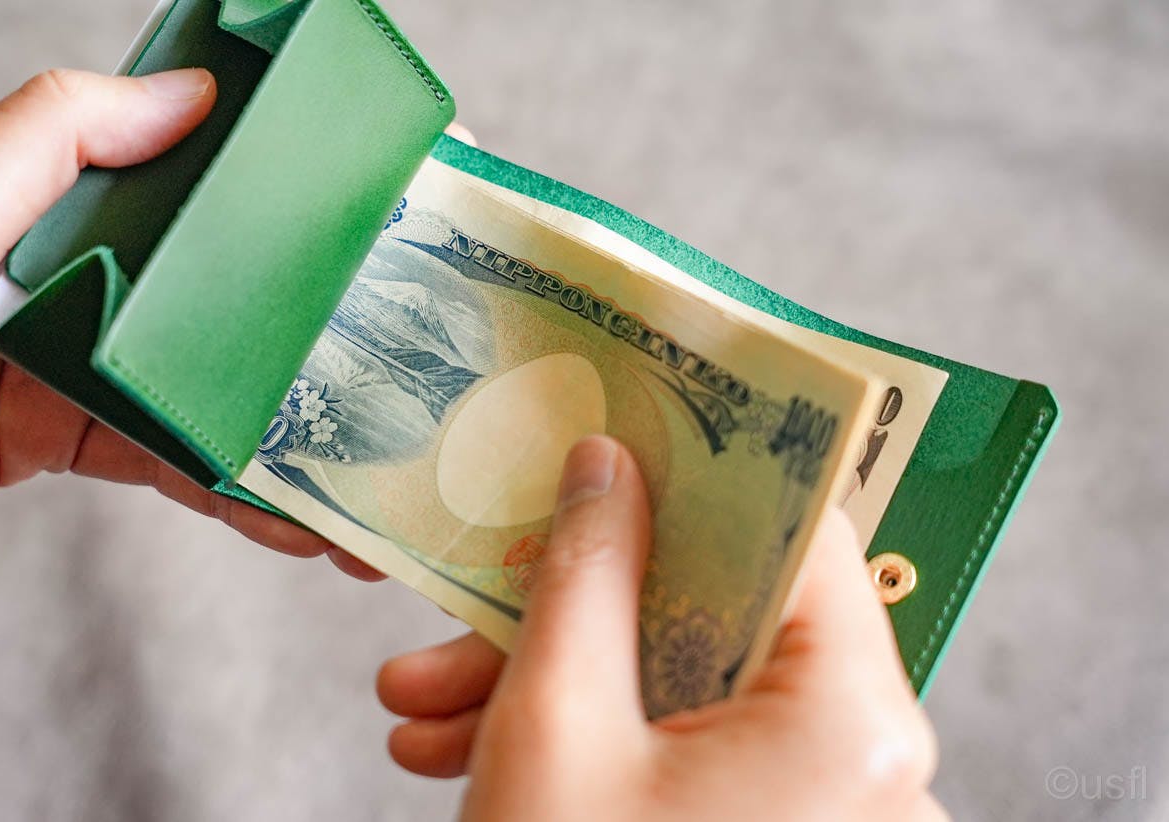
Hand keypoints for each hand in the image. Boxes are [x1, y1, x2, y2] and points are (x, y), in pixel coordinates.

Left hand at [0, 68, 379, 578]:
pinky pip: (174, 467)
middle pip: (233, 295)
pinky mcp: (71, 439)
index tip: (394, 202)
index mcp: (73, 200)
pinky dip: (240, 498)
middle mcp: (94, 273)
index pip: (207, 180)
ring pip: (218, 393)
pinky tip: (303, 523)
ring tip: (380, 475)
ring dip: (301, 439)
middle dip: (328, 331)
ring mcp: (88, 360)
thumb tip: (195, 95)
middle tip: (418, 354)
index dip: (299, 189)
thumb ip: (59, 137)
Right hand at [378, 436, 944, 819]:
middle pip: (722, 615)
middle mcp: (867, 763)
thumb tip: (605, 467)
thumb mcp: (557, 727)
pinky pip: (680, 751)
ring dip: (551, 679)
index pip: (808, 532)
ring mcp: (819, 807)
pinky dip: (583, 738)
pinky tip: (464, 743)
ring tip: (425, 695)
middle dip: (578, 600)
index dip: (718, 467)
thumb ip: (586, 573)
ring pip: (680, 689)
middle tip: (485, 580)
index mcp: (852, 721)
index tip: (640, 428)